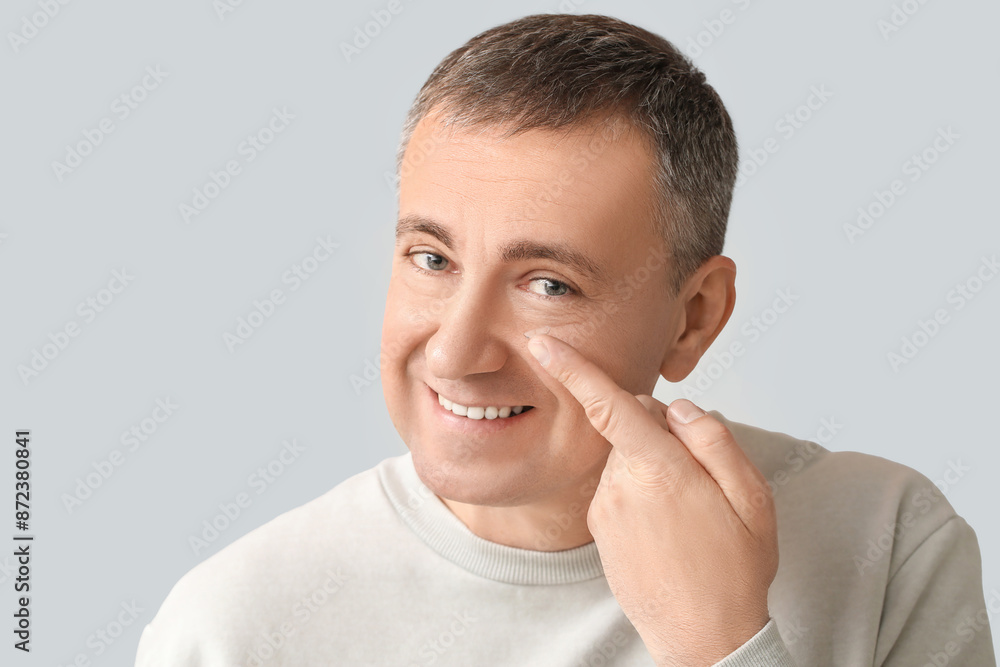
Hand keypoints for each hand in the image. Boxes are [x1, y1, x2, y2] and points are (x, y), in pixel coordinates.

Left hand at [526, 332, 778, 666]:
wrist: (703, 638)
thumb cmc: (734, 568)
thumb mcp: (751, 497)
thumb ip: (712, 439)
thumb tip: (677, 408)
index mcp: (658, 469)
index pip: (608, 404)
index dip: (573, 368)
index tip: (544, 342)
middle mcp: (621, 485)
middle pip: (629, 429)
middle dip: (657, 432)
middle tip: (700, 476)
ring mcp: (606, 510)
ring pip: (626, 460)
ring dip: (652, 467)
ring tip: (688, 513)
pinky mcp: (600, 530)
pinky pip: (619, 490)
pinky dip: (641, 494)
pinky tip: (668, 528)